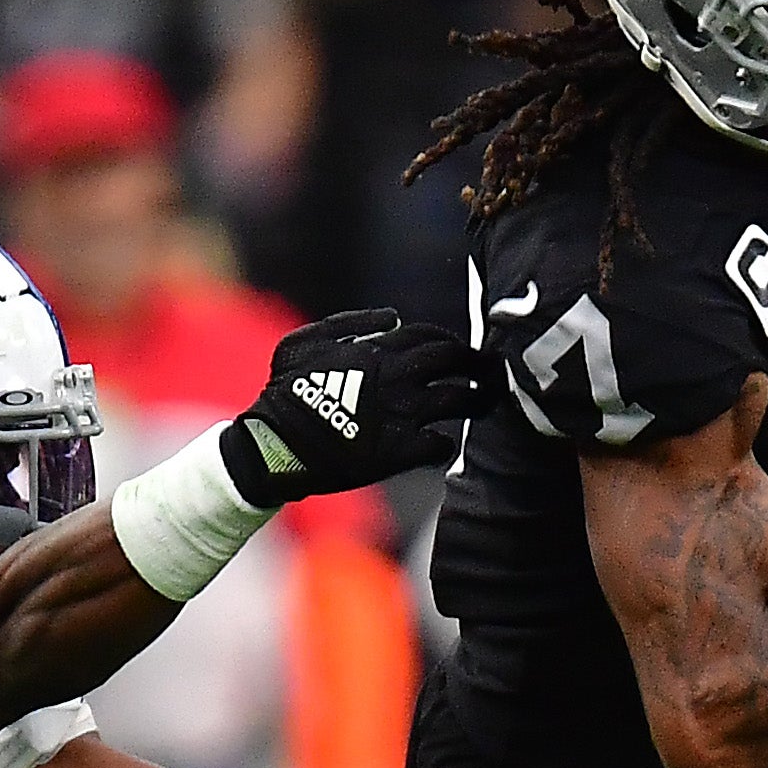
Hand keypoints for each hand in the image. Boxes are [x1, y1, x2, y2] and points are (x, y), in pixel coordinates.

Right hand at [220, 309, 488, 504]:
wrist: (275, 445)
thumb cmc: (284, 393)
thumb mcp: (304, 341)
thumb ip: (350, 323)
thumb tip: (393, 317)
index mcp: (376, 350)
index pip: (430, 336)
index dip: (450, 342)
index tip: (458, 353)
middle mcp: (396, 377)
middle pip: (455, 359)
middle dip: (479, 362)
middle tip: (492, 371)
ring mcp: (401, 414)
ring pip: (458, 399)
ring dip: (479, 399)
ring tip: (487, 403)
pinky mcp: (399, 451)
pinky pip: (438, 444)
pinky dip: (444, 444)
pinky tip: (442, 445)